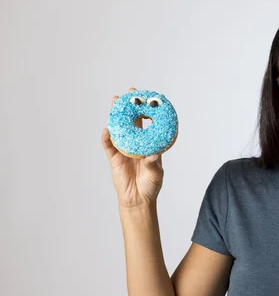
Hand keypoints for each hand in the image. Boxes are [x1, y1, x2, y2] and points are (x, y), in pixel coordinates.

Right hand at [101, 87, 163, 208]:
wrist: (139, 199)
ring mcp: (124, 150)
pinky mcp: (114, 159)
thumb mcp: (156, 173)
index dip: (145, 112)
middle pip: (130, 122)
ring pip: (118, 130)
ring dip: (115, 118)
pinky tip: (106, 130)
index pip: (146, 125)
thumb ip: (153, 164)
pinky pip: (109, 146)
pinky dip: (107, 138)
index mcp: (148, 144)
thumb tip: (153, 156)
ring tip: (113, 104)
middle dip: (127, 108)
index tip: (145, 99)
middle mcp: (135, 144)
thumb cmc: (151, 185)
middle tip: (124, 95)